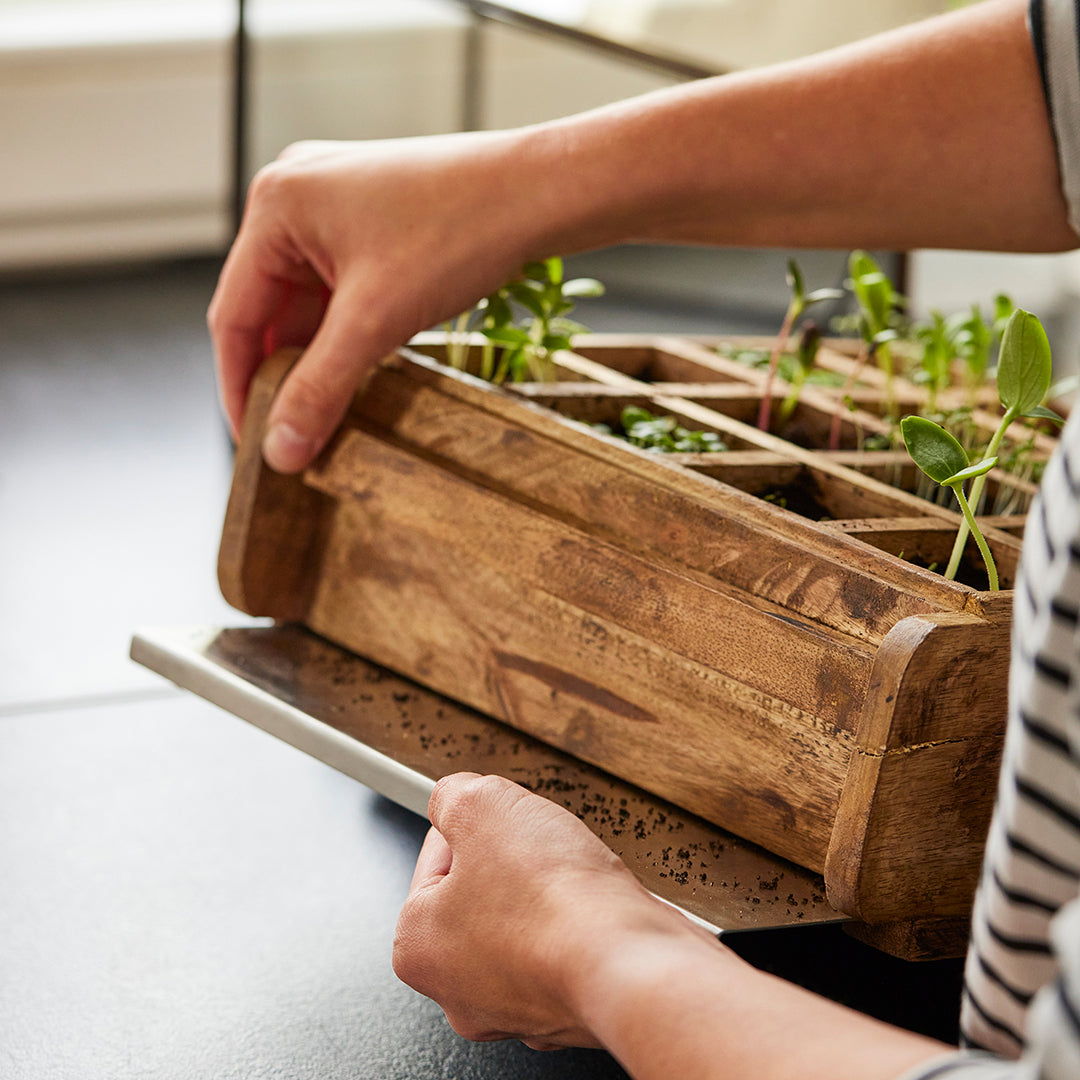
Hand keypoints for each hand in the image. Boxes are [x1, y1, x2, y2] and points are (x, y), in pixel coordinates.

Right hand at [207, 133, 550, 472]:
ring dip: (316, 358)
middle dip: (282, 374)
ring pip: (307, 304)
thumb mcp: (376, 321)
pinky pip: (339, 289)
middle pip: (268, 310)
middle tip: (291, 436)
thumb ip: (320, 388)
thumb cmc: (460, 229)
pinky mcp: (371, 221)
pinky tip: (357, 372)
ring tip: (326, 414)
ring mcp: (335, 206)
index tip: (254, 442)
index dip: (239, 387)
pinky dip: (344, 333)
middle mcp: (296, 197)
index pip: (233, 315)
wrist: (539, 193)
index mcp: (276, 205)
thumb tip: (281, 448)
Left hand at [392, 773, 711, 1049]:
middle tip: (538, 849)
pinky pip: (566, 949)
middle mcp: (458, 990)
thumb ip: (451, 795)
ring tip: (571, 879)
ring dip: (547, 893)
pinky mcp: (568, 1009)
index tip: (500, 819)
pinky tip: (593, 912)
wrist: (630, 964)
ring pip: (524, 920)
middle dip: (511, 861)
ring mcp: (516, 1007)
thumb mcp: (481, 806)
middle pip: (479, 892)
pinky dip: (579, 927)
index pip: (437, 856)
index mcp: (418, 946)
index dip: (474, 823)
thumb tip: (451, 798)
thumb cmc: (554, 900)